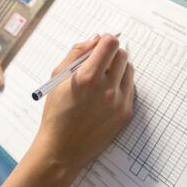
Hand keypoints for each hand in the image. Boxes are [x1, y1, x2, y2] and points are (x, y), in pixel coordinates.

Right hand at [29, 34, 134, 173]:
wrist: (62, 148)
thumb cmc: (56, 112)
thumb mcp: (58, 77)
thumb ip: (76, 53)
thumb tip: (96, 38)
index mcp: (88, 77)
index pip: (110, 44)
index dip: (105, 40)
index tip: (100, 45)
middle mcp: (107, 89)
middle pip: (122, 55)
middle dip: (112, 53)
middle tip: (100, 61)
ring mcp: (119, 102)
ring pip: (129, 70)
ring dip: (119, 68)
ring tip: (103, 77)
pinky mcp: (126, 113)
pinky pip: (131, 88)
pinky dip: (121, 84)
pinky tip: (107, 92)